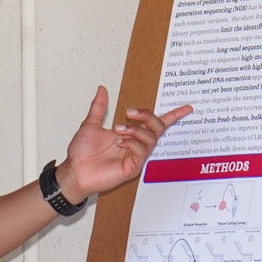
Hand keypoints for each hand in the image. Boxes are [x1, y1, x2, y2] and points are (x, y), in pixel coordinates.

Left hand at [57, 86, 190, 202]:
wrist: (74, 171)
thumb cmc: (81, 154)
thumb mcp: (90, 124)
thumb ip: (99, 107)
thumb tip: (102, 90)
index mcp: (130, 135)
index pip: (155, 124)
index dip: (173, 115)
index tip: (187, 107)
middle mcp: (136, 145)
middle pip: (158, 127)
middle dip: (147, 116)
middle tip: (130, 112)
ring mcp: (135, 157)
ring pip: (151, 138)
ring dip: (135, 130)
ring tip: (118, 130)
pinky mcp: (133, 168)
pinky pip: (142, 152)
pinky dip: (132, 143)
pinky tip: (120, 143)